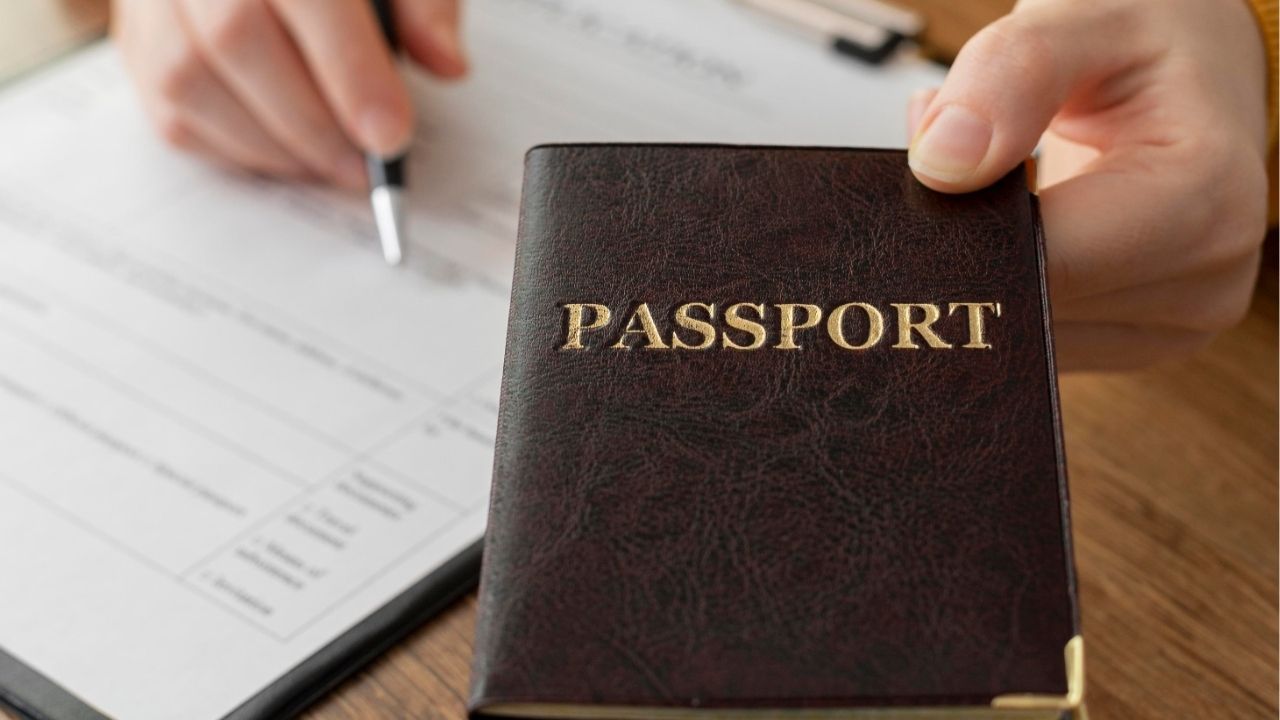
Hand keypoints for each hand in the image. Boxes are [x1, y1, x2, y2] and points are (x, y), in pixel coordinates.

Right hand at [112, 0, 466, 187]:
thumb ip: (425, 8)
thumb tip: (446, 65)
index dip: (350, 73)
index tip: (390, 135)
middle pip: (237, 39)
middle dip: (313, 121)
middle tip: (365, 166)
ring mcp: (153, 1)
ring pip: (191, 80)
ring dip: (274, 145)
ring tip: (334, 164)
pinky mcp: (135, 43)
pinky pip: (171, 113)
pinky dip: (237, 149)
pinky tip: (288, 154)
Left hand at [906, 0, 1269, 369]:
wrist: (1193, 82)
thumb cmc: (1146, 49)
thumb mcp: (1081, 21)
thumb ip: (1010, 76)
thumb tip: (942, 162)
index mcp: (1204, 202)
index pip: (1052, 264)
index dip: (969, 241)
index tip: (922, 203)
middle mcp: (1201, 283)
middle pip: (1030, 309)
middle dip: (968, 253)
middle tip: (954, 178)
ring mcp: (1171, 328)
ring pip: (1020, 335)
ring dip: (982, 270)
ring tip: (1001, 191)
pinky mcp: (1130, 341)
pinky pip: (1032, 338)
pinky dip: (1003, 287)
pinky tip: (1013, 229)